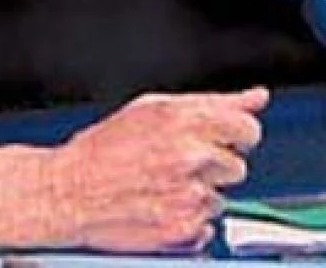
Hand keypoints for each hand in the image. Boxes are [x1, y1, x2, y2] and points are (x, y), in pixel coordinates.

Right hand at [42, 87, 268, 253]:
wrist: (68, 192)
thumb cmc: (103, 150)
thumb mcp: (152, 109)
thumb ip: (213, 103)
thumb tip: (256, 97)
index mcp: (184, 121)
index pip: (247, 126)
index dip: (236, 135)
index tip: (223, 140)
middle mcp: (191, 156)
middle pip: (238, 166)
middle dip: (215, 166)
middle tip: (180, 165)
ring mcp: (189, 195)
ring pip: (222, 198)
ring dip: (200, 195)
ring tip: (163, 187)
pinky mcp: (184, 229)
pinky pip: (208, 226)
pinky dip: (189, 221)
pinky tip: (161, 207)